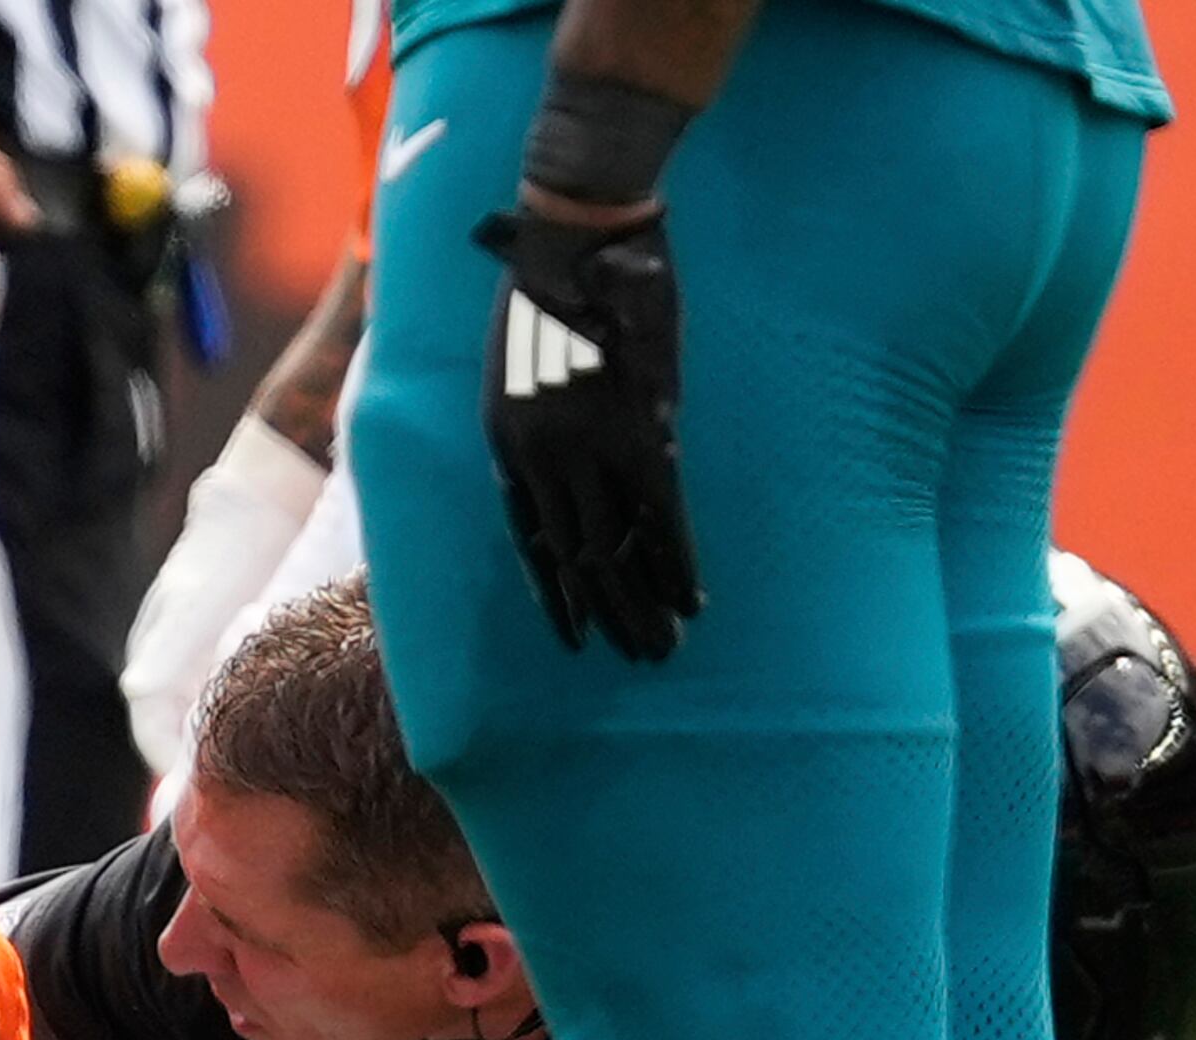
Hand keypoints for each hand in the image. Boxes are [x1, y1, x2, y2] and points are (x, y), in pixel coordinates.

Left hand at [474, 199, 701, 660]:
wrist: (572, 229)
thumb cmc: (553, 275)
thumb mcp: (523, 347)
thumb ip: (541, 402)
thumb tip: (569, 428)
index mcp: (505, 437)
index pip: (525, 535)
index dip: (550, 587)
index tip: (568, 627)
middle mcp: (537, 456)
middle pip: (571, 556)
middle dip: (602, 611)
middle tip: (632, 654)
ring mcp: (585, 450)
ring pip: (611, 551)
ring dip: (638, 604)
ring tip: (660, 649)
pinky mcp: (637, 434)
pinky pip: (658, 519)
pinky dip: (675, 562)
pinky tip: (690, 599)